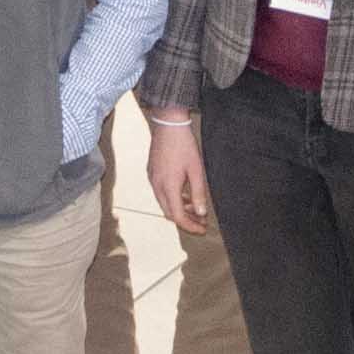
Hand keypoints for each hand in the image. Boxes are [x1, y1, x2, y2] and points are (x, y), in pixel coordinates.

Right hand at [145, 118, 209, 233]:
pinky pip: (161, 193)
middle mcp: (157, 186)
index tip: (202, 229)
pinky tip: (185, 194)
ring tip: (196, 208)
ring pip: (165, 203)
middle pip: (169, 213)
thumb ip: (198, 193)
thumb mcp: (196, 170)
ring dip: (179, 209)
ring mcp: (152, 179)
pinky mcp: (152, 173)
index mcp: (168, 187)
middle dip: (186, 220)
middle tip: (201, 221)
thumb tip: (201, 212)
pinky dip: (173, 199)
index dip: (190, 226)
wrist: (168, 125)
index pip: (178, 216)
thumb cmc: (183, 145)